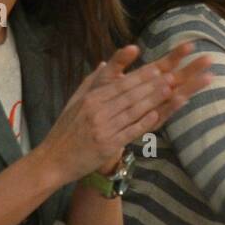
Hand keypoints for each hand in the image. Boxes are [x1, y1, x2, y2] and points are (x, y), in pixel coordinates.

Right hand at [39, 44, 211, 181]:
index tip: (157, 68)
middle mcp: (96, 112)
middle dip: (152, 84)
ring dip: (152, 99)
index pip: (120, 85)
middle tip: (172, 75)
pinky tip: (156, 115)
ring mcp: (102, 129)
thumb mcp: (74, 102)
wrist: (52, 160)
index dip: (140, 76)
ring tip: (170, 89)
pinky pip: (128, 132)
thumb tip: (104, 64)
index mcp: (90, 99)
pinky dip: (143, 123)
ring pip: (132, 111)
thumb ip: (91, 83)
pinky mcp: (107, 145)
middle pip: (129, 95)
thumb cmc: (65, 131)